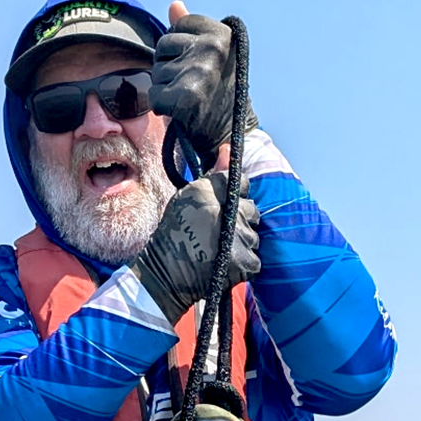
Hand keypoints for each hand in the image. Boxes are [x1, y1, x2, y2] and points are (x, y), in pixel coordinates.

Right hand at [130, 170, 260, 321]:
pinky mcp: (244, 262)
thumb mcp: (189, 198)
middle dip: (240, 220)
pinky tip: (224, 264)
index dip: (234, 196)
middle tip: (218, 233)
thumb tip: (228, 147)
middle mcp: (225, 211)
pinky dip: (243, 263)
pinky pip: (254, 259)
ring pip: (253, 236)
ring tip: (218, 250)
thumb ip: (214, 175)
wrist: (165, 273)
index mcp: (208, 192)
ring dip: (241, 243)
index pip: (241, 183)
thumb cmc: (175, 235)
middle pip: (252, 210)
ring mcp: (237, 238)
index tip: (224, 207)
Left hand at [150, 1, 258, 171]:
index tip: (201, 64)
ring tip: (190, 97)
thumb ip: (191, 30)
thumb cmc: (221, 93)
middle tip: (194, 83)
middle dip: (170, 65)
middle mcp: (212, 49)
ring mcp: (199, 72)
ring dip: (167, 86)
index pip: (178, 25)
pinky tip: (181, 111)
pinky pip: (154, 95)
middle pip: (163, 45)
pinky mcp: (185, 97)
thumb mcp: (213, 55)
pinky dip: (162, 106)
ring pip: (157, 71)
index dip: (182, 47)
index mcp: (222, 33)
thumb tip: (174, 4)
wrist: (235, 134)